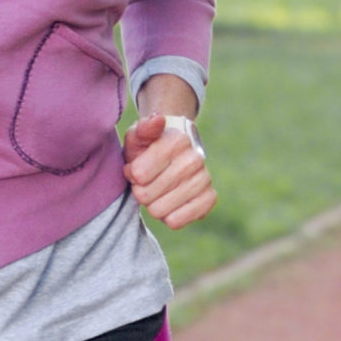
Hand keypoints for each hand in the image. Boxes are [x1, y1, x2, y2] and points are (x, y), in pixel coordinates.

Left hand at [124, 113, 216, 227]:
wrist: (173, 157)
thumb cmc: (148, 148)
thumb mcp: (138, 136)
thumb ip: (143, 128)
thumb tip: (157, 119)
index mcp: (177, 140)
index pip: (138, 175)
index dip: (132, 174)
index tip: (136, 168)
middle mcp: (195, 159)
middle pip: (145, 195)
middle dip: (140, 190)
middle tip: (146, 182)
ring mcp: (204, 179)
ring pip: (159, 211)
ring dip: (152, 204)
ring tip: (157, 191)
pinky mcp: (209, 198)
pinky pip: (176, 221)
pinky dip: (168, 216)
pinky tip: (169, 203)